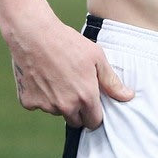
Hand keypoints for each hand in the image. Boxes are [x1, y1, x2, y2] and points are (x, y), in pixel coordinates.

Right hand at [8, 17, 133, 128]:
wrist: (34, 35)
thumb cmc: (68, 43)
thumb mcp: (96, 57)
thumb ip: (111, 81)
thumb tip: (128, 96)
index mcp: (85, 97)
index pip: (94, 122)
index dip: (94, 113)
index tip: (92, 102)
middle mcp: (66, 106)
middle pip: (75, 121)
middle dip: (78, 111)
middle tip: (75, 88)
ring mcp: (46, 106)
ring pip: (57, 112)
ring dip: (59, 102)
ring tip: (58, 76)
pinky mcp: (28, 102)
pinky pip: (38, 105)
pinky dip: (41, 96)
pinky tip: (42, 76)